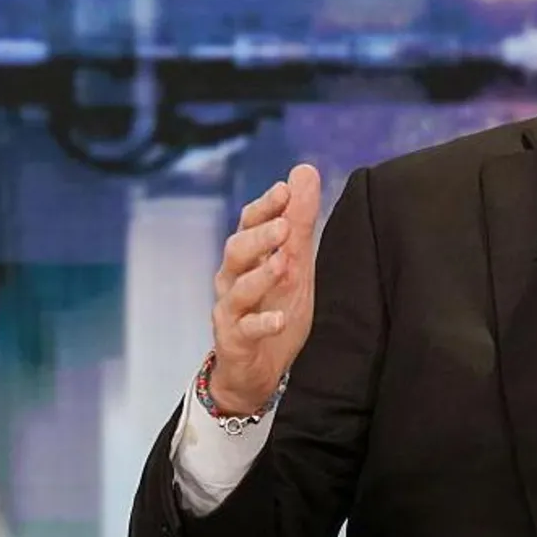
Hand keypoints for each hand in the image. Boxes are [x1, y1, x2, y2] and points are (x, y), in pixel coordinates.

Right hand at [208, 163, 321, 415]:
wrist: (257, 367)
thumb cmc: (274, 304)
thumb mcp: (294, 261)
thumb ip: (299, 219)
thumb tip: (305, 170)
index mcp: (248, 256)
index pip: (250, 223)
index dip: (265, 206)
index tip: (285, 189)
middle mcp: (233, 279)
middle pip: (236, 250)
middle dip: (259, 236)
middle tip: (283, 224)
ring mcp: (230, 310)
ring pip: (237, 289)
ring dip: (259, 275)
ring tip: (282, 263)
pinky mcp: (234, 341)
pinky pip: (244, 330)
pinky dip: (262, 324)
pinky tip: (279, 319)